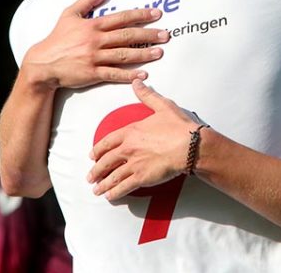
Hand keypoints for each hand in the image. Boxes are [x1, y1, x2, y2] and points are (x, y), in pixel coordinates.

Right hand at [21, 0, 169, 89]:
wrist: (42, 64)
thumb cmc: (57, 39)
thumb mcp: (69, 15)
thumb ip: (87, 1)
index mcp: (92, 25)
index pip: (121, 18)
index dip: (140, 15)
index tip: (156, 14)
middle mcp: (96, 40)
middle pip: (127, 36)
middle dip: (149, 35)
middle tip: (165, 35)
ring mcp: (94, 58)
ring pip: (124, 55)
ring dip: (144, 54)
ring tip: (160, 52)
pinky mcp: (92, 73)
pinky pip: (114, 74)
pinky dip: (129, 75)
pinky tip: (143, 75)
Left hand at [87, 80, 198, 199]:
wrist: (189, 145)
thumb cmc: (178, 127)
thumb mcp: (162, 106)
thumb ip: (147, 95)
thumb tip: (137, 83)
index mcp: (130, 132)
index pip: (107, 142)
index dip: (98, 150)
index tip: (92, 156)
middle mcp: (128, 149)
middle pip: (106, 161)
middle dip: (96, 170)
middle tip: (91, 176)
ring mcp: (134, 164)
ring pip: (112, 177)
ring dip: (102, 184)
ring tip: (97, 190)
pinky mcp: (142, 178)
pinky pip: (123, 187)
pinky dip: (114, 193)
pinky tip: (110, 196)